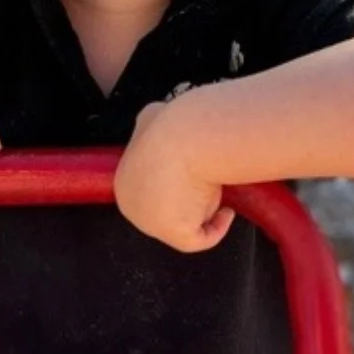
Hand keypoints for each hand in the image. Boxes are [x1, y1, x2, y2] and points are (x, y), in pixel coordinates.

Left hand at [113, 100, 234, 252]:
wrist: (187, 136)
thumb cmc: (172, 123)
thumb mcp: (151, 114)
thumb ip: (151, 123)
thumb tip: (157, 119)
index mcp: (124, 183)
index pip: (152, 190)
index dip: (177, 183)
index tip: (197, 172)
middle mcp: (132, 209)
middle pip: (167, 210)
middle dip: (188, 201)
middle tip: (212, 185)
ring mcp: (151, 225)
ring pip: (183, 224)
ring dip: (203, 212)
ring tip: (221, 194)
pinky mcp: (175, 236)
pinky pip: (199, 239)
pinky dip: (216, 229)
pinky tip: (228, 212)